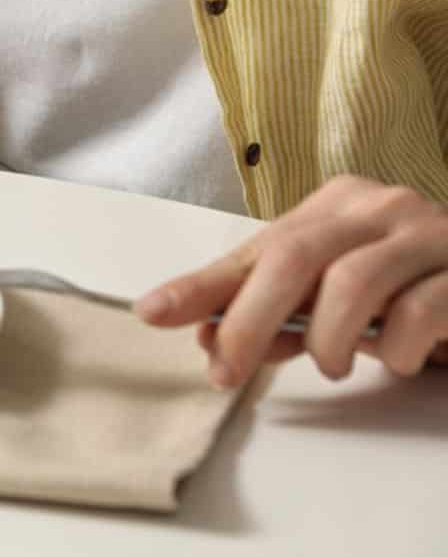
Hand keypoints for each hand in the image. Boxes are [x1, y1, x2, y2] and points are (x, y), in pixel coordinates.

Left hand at [135, 175, 447, 387]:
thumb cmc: (411, 293)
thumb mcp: (333, 298)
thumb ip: (273, 312)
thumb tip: (205, 334)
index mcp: (339, 205)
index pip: (258, 246)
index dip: (205, 285)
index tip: (153, 313)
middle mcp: (381, 207)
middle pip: (294, 256)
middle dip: (249, 319)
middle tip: (227, 368)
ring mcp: (430, 235)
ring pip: (352, 283)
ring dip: (328, 339)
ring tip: (332, 364)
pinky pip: (417, 313)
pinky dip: (395, 349)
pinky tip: (397, 359)